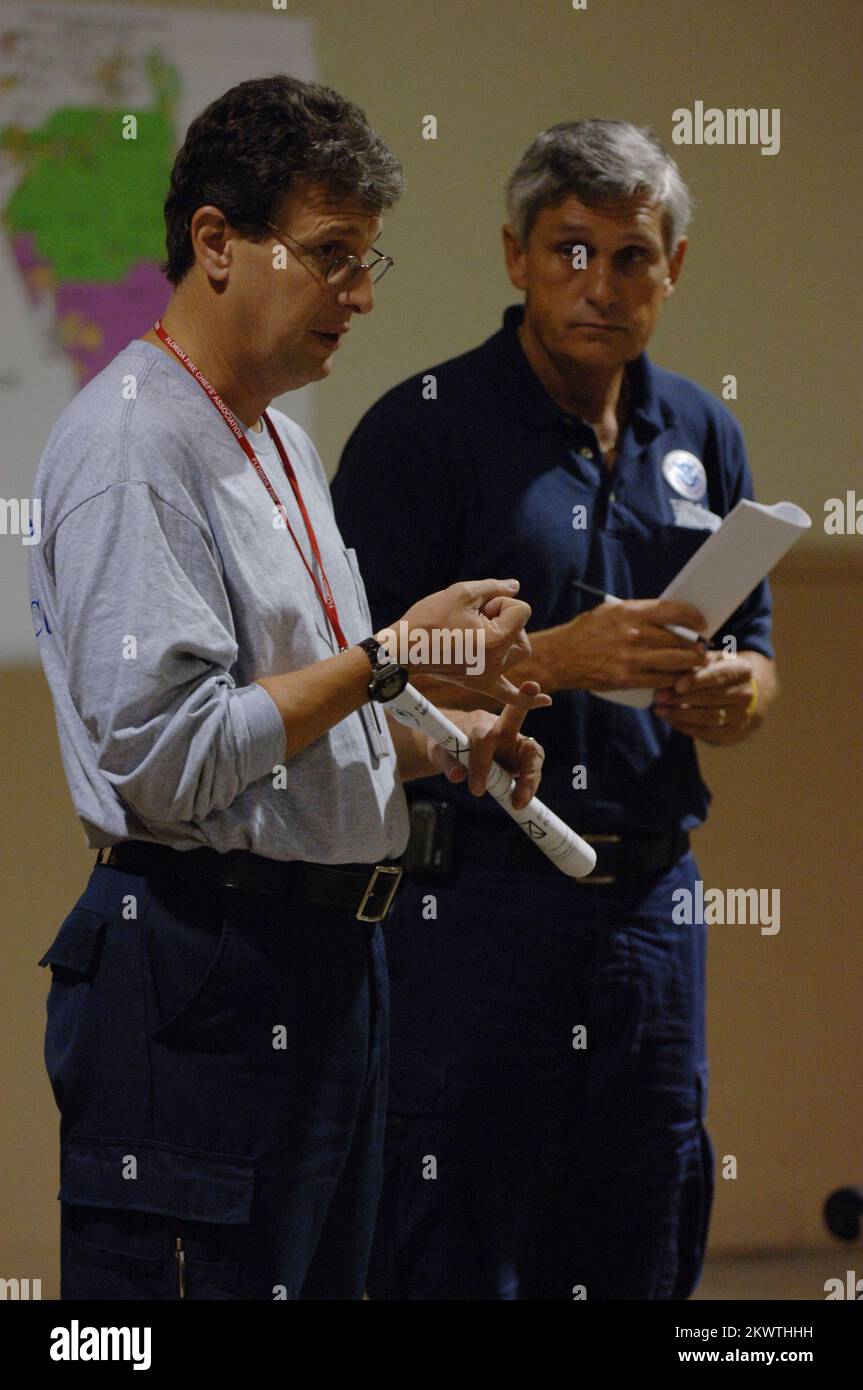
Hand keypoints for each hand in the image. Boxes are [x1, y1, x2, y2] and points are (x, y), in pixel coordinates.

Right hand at [392, 579, 551, 707]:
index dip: (501, 603)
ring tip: (477, 632)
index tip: (476, 608)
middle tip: (472, 617)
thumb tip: (516, 587)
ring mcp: (490, 676)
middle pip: (522, 632)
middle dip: (504, 618)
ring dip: (506, 638)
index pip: (522, 611)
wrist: (403, 648)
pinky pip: (510, 696)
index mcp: (497, 640)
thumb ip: (495, 588)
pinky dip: (527, 698)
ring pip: (518, 653)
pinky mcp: (480, 684)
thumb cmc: (429, 618)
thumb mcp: (462, 592)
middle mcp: (497, 662)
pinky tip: (545, 701)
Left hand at [429, 682, 546, 809]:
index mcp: (477, 725)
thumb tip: (457, 775)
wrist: (458, 744)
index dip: (481, 763)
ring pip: (532, 751)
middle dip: (525, 700)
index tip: (476, 789)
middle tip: (533, 687)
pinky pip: (532, 770)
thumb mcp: (440, 752)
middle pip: (515, 717)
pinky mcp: (524, 757)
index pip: (482, 740)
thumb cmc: (448, 745)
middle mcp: (500, 728)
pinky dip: (530, 785)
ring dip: (531, 774)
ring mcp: (515, 742)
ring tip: (522, 798)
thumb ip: (447, 761)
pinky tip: (522, 801)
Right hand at [551, 598, 709, 690]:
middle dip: (696, 646)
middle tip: (702, 648)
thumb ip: (639, 614)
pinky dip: (672, 680)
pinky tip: (676, 678)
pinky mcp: (626, 679)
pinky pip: (660, 680)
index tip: (702, 623)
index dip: (694, 617)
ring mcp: (631, 658)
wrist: (560, 657)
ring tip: (694, 663)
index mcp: (630, 612)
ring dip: (690, 664)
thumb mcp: (611, 612)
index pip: (675, 611)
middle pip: (680, 640)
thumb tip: (671, 618)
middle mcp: (633, 634)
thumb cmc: (588, 632)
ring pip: (675, 662)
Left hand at [652, 651, 756, 743]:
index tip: (677, 685)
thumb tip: (676, 665)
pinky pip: (705, 732)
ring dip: (680, 714)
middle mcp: (746, 694)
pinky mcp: (731, 732)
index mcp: (743, 670)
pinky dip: (684, 726)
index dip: (697, 681)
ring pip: (707, 717)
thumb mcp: (713, 659)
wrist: (740, 694)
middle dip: (681, 698)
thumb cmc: (719, 671)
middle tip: (658, 697)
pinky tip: (670, 718)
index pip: (719, 676)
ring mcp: (741, 715)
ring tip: (659, 709)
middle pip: (710, 698)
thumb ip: (696, 661)